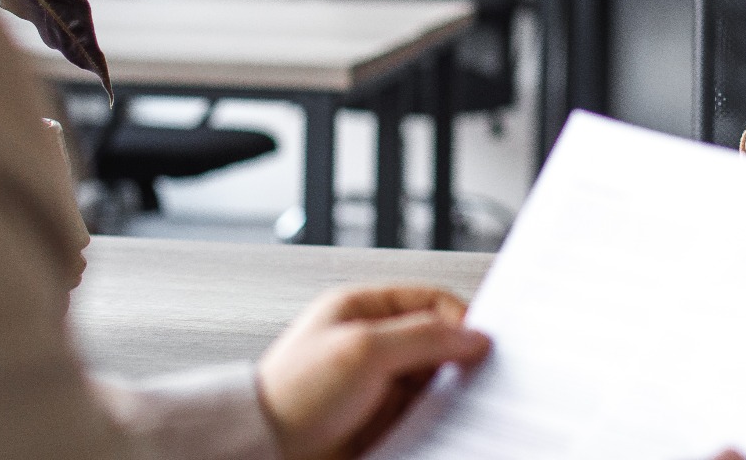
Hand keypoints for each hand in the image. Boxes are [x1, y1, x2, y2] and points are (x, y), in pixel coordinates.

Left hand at [256, 285, 490, 459]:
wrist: (264, 451)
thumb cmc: (294, 395)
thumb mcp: (365, 351)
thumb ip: (424, 337)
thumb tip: (473, 337)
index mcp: (361, 308)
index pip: (430, 301)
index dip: (459, 320)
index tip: (480, 348)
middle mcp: (369, 341)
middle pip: (435, 341)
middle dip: (453, 361)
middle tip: (471, 380)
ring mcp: (373, 381)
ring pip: (429, 381)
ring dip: (441, 395)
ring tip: (446, 409)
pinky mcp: (376, 416)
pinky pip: (418, 413)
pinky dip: (430, 420)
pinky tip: (431, 428)